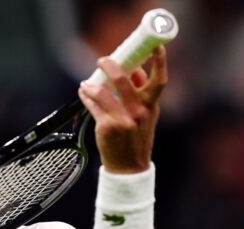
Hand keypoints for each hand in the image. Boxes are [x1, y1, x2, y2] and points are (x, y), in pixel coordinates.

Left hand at [78, 46, 166, 173]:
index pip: (159, 80)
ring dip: (92, 84)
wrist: (129, 166)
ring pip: (103, 92)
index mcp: (151, 105)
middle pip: (123, 80)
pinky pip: (93, 106)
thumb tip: (134, 68)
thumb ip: (141, 92)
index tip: (156, 46)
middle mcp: (139, 111)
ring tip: (87, 83)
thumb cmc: (136, 137)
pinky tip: (84, 93)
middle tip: (102, 60)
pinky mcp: (107, 127)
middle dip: (110, 65)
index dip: (159, 61)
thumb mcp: (146, 115)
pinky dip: (86, 96)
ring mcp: (123, 119)